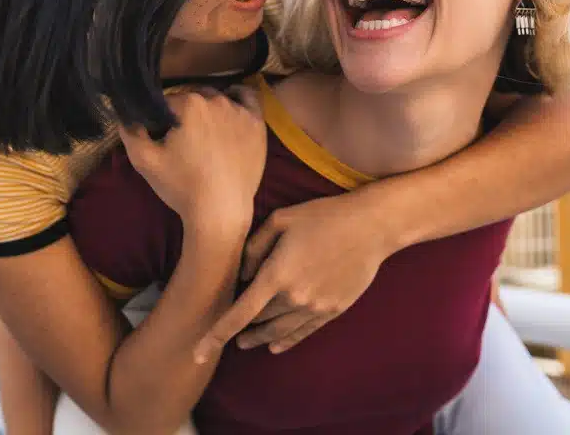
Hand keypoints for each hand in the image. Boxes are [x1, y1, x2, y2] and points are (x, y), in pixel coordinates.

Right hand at [119, 86, 265, 225]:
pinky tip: (230, 110)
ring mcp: (240, 110)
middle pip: (192, 98)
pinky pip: (247, 98)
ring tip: (204, 136)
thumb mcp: (144, 160)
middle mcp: (216, 99)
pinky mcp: (257, 123)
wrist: (220, 211)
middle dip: (183, 115)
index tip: (161, 139)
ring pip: (217, 99)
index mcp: (188, 103)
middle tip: (182, 141)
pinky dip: (237, 99)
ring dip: (207, 111)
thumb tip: (126, 114)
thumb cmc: (181, 186)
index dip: (159, 120)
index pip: (166, 103)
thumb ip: (130, 131)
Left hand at [193, 190, 393, 362]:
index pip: (239, 313)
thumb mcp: (281, 220)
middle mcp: (295, 297)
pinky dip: (286, 341)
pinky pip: (303, 333)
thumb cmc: (323, 216)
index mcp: (277, 274)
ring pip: (279, 331)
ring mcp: (316, 307)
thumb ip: (254, 248)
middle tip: (230, 330)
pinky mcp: (333, 310)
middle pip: (258, 322)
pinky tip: (275, 346)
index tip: (198, 353)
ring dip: (260, 338)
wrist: (372, 226)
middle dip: (241, 327)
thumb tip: (241, 274)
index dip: (216, 335)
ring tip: (247, 342)